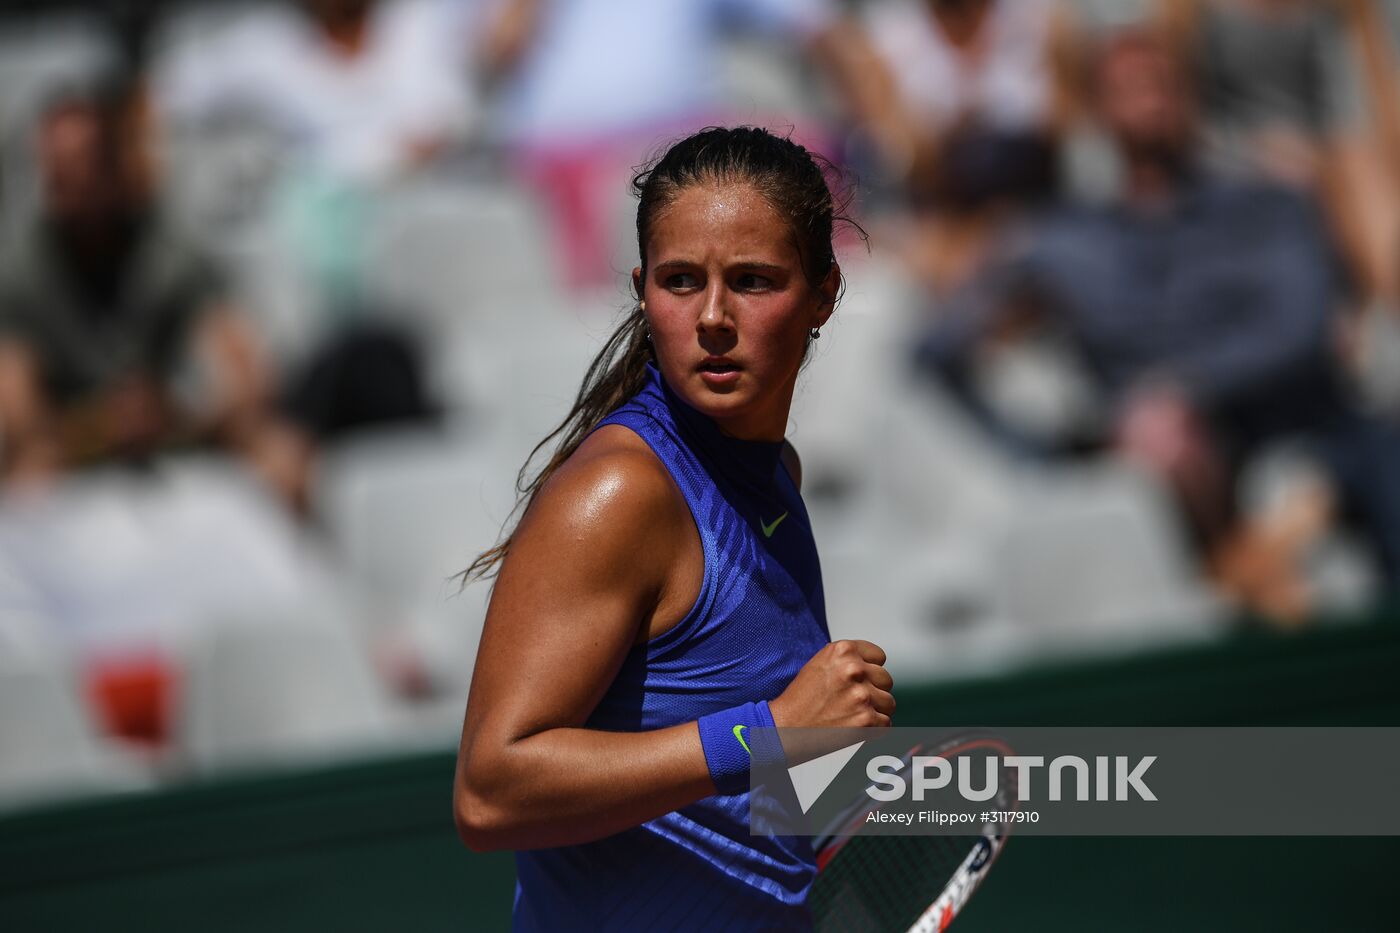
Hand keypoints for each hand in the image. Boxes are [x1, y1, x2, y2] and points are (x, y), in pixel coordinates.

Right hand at [769, 639, 894, 730]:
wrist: (785, 726)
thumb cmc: (801, 698)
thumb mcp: (822, 663)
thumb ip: (849, 660)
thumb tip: (877, 665)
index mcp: (843, 650)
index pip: (879, 656)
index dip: (869, 670)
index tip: (857, 681)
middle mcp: (854, 669)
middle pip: (886, 679)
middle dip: (873, 691)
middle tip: (850, 701)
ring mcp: (861, 695)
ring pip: (888, 702)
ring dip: (874, 711)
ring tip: (850, 714)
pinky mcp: (866, 720)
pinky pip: (885, 723)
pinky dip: (873, 729)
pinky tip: (852, 726)